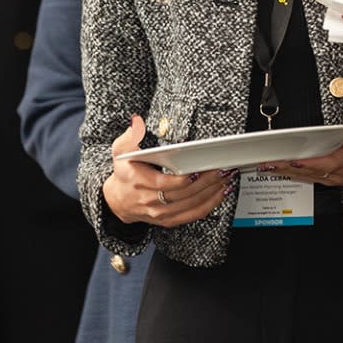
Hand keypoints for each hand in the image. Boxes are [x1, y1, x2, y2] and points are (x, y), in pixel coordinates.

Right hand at [102, 115, 234, 226]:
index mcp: (139, 182)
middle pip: (183, 195)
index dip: (183, 180)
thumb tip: (136, 123)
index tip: (197, 170)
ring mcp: (161, 213)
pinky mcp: (169, 220)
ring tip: (225, 179)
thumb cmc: (124, 174)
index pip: (164, 184)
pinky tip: (220, 194)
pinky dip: (210, 205)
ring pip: (191, 206)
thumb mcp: (120, 151)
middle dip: (206, 182)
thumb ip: (129, 136)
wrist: (117, 201)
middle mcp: (150, 201)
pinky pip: (193, 215)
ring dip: (212, 193)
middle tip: (221, 170)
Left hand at [262, 91, 342, 190]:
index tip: (293, 159)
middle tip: (266, 163)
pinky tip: (282, 172)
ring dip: (287, 173)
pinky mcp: (338, 180)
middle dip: (288, 168)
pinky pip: (314, 179)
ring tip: (266, 167)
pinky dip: (296, 176)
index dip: (310, 162)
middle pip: (312, 171)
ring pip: (310, 178)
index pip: (330, 161)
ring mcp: (340, 177)